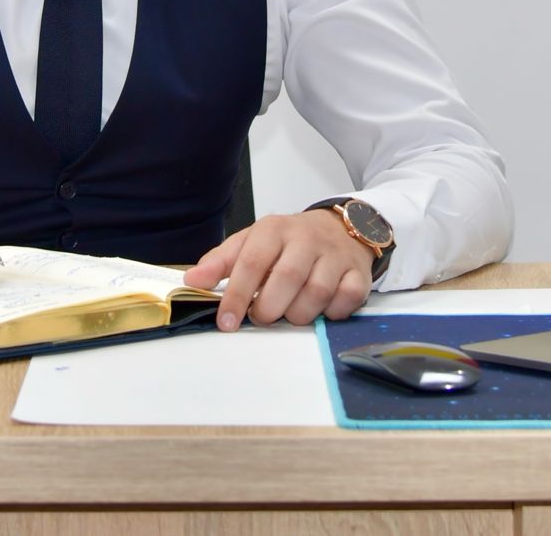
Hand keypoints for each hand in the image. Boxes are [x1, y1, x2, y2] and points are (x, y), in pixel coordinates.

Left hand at [182, 210, 373, 330]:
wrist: (340, 228)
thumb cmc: (290, 241)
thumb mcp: (252, 242)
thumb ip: (222, 261)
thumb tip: (192, 280)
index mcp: (274, 229)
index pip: (252, 261)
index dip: (237, 294)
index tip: (226, 321)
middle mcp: (306, 239)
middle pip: (287, 278)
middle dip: (269, 308)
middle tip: (261, 316)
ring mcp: (335, 256)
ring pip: (317, 292)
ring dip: (298, 313)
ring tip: (288, 312)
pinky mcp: (358, 273)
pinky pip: (347, 298)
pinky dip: (331, 312)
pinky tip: (320, 310)